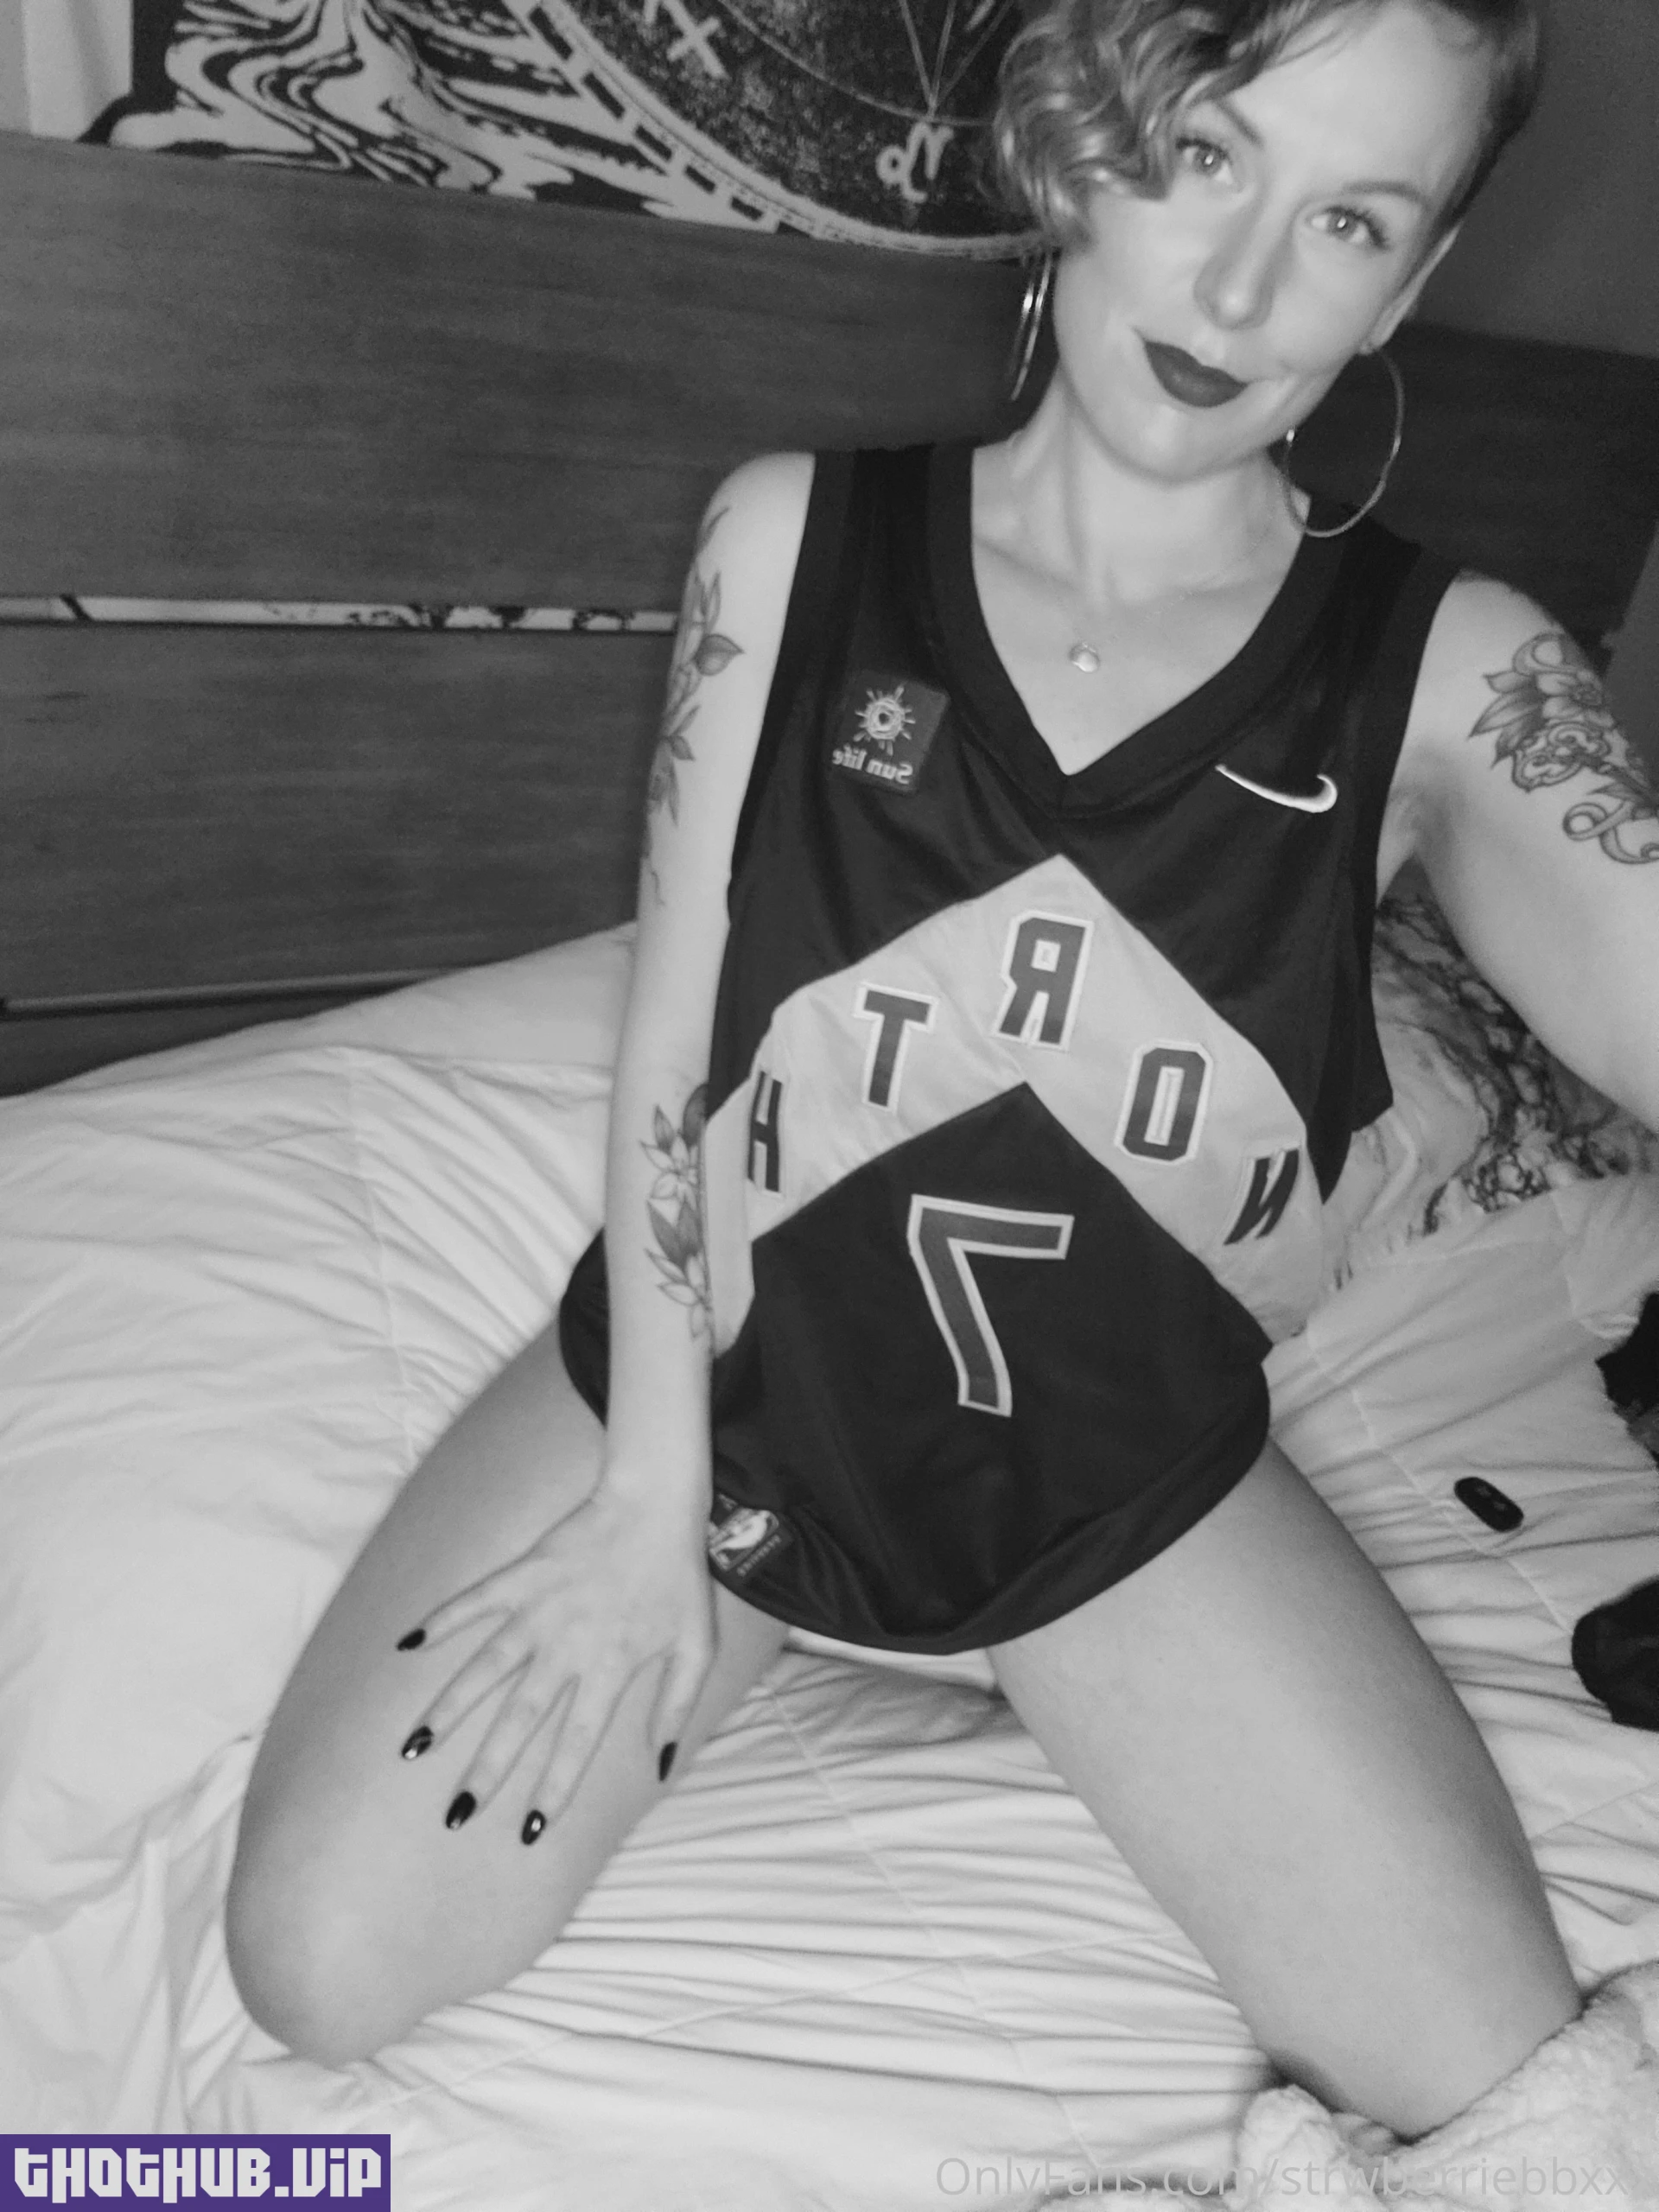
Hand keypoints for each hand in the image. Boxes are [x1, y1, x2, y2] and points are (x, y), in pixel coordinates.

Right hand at [393, 1476, 713, 1834]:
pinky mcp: (520, 1574)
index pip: (576, 1744)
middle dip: (486, 1771)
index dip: (552, 1789)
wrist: (655, 1503)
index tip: (525, 1832)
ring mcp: (538, 1609)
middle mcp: (567, 1647)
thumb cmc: (678, 1580)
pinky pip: (473, 1602)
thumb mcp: (697, 1647)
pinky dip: (439, 1622)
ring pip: (484, 1669)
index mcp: (611, 1669)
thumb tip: (660, 1766)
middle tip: (454, 1815)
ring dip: (447, 1710)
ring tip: (412, 1750)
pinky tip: (405, 1647)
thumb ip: (678, 1707)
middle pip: (519, 1720)